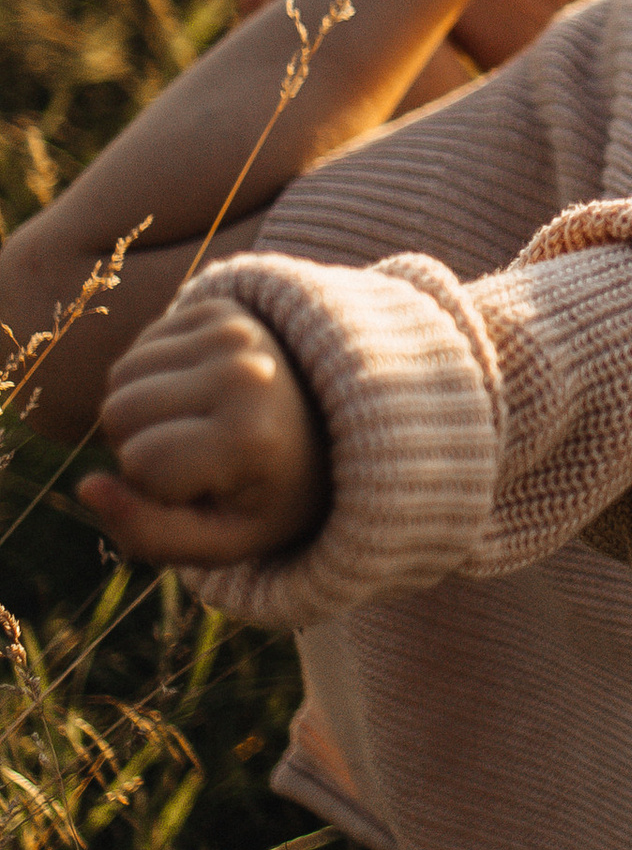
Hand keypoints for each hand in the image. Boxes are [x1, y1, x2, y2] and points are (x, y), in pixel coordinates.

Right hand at [78, 294, 327, 565]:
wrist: (326, 432)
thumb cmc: (268, 498)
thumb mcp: (222, 542)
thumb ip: (150, 535)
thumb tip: (87, 487)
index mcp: (251, 434)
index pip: (141, 463)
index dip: (160, 489)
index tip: (214, 487)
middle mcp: (246, 370)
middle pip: (118, 412)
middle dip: (141, 446)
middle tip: (203, 456)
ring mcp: (236, 330)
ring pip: (120, 376)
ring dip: (143, 411)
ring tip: (200, 424)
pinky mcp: (221, 308)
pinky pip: (138, 350)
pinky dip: (154, 378)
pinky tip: (200, 395)